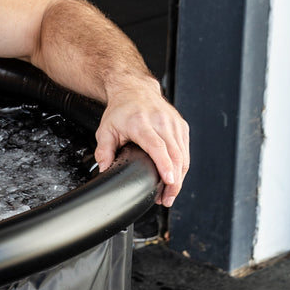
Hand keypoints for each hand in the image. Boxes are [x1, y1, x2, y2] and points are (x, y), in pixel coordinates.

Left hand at [93, 80, 189, 206]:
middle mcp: (161, 122)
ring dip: (180, 177)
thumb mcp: (106, 130)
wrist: (135, 90)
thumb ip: (104, 151)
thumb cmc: (121, 111)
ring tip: (169, 194)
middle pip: (175, 155)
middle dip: (174, 181)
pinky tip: (175, 179)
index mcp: (142, 124)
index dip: (165, 165)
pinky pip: (186, 150)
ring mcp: (174, 123)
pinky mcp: (181, 126)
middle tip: (166, 199)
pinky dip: (182, 167)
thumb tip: (104, 170)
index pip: (158, 147)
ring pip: (183, 155)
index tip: (170, 181)